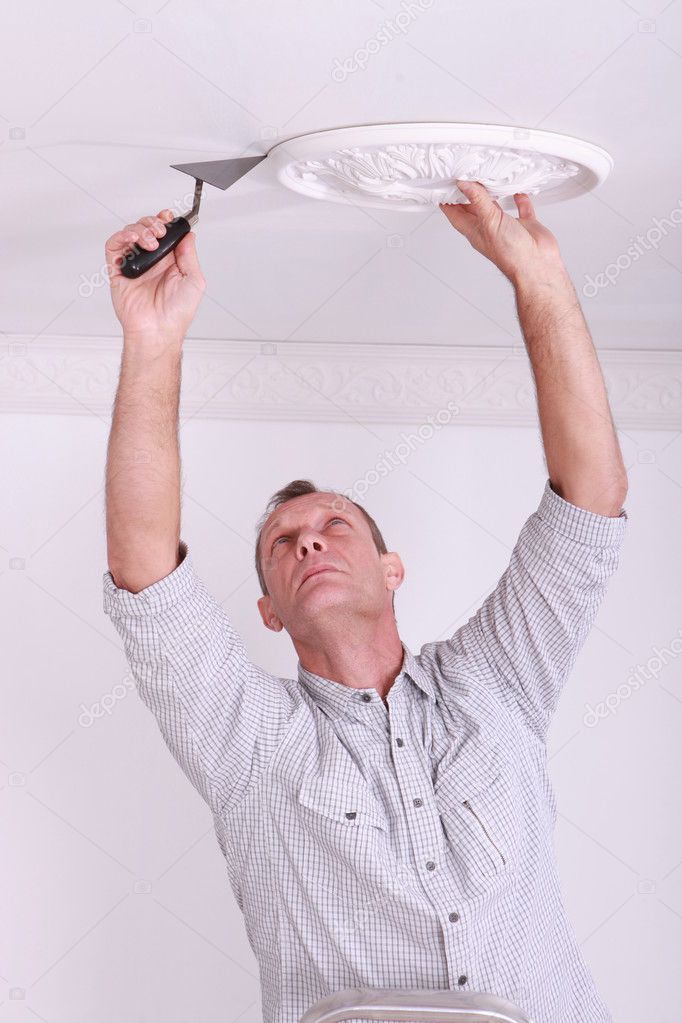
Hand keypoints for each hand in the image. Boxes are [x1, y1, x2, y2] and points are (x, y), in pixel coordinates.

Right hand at [104, 210, 205, 341]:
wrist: (158, 330)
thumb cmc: (176, 314)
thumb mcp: (194, 281)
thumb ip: (190, 256)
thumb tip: (188, 235)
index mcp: (170, 262)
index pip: (165, 233)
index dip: (166, 221)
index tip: (169, 217)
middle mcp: (152, 261)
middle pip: (147, 228)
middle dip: (153, 222)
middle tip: (160, 231)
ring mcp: (135, 265)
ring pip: (131, 232)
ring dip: (140, 229)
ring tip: (150, 242)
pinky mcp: (118, 270)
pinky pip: (114, 245)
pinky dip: (122, 236)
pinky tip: (135, 240)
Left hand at [439, 181, 563, 284]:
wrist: (536, 266)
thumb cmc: (511, 253)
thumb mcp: (489, 221)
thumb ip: (478, 200)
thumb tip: (464, 184)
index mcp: (475, 230)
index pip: (455, 214)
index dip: (447, 201)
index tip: (443, 185)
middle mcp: (488, 228)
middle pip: (473, 208)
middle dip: (467, 193)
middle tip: (462, 175)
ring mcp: (506, 227)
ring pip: (496, 207)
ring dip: (492, 193)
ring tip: (486, 177)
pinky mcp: (524, 226)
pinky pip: (521, 209)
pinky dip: (520, 199)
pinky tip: (518, 190)